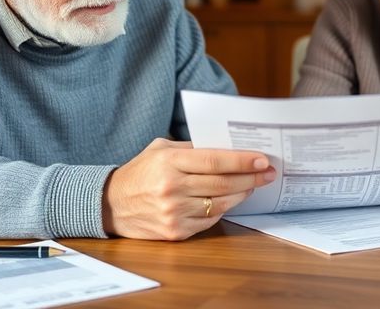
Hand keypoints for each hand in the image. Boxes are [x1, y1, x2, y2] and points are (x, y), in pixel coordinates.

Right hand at [102, 138, 275, 239]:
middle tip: (268, 172)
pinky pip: (210, 220)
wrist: (111, 205)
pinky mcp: (175, 232)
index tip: (262, 159)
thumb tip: (227, 148)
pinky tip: (231, 199)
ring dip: (241, 194)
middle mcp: (172, 188)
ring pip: (221, 204)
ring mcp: (174, 212)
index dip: (242, 161)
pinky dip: (223, 209)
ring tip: (253, 184)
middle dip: (250, 177)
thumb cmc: (140, 172)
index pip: (215, 161)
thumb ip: (191, 149)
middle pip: (223, 183)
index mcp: (169, 163)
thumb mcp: (160, 150)